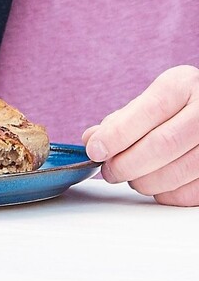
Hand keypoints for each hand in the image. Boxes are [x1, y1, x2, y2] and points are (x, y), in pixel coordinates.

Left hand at [83, 65, 198, 205]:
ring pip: (176, 172)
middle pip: (162, 144)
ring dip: (143, 182)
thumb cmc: (175, 107)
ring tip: (132, 176)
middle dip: (125, 164)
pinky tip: (157, 184)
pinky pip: (189, 193)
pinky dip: (165, 194)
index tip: (95, 150)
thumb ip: (120, 120)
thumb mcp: (149, 101)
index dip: (117, 135)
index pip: (148, 111)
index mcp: (182, 85)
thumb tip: (92, 139)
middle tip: (110, 170)